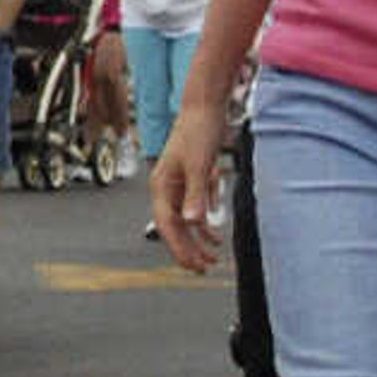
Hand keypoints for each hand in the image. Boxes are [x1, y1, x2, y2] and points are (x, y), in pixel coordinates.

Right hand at [150, 113, 226, 272]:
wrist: (205, 107)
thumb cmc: (198, 131)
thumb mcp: (199, 165)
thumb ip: (195, 194)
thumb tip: (193, 222)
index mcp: (162, 186)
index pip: (167, 225)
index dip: (180, 248)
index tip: (193, 265)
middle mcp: (166, 188)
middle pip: (174, 228)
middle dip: (188, 250)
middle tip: (203, 269)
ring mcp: (178, 185)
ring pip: (184, 222)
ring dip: (197, 241)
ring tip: (211, 259)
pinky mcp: (191, 180)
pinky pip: (194, 210)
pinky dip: (204, 224)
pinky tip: (215, 236)